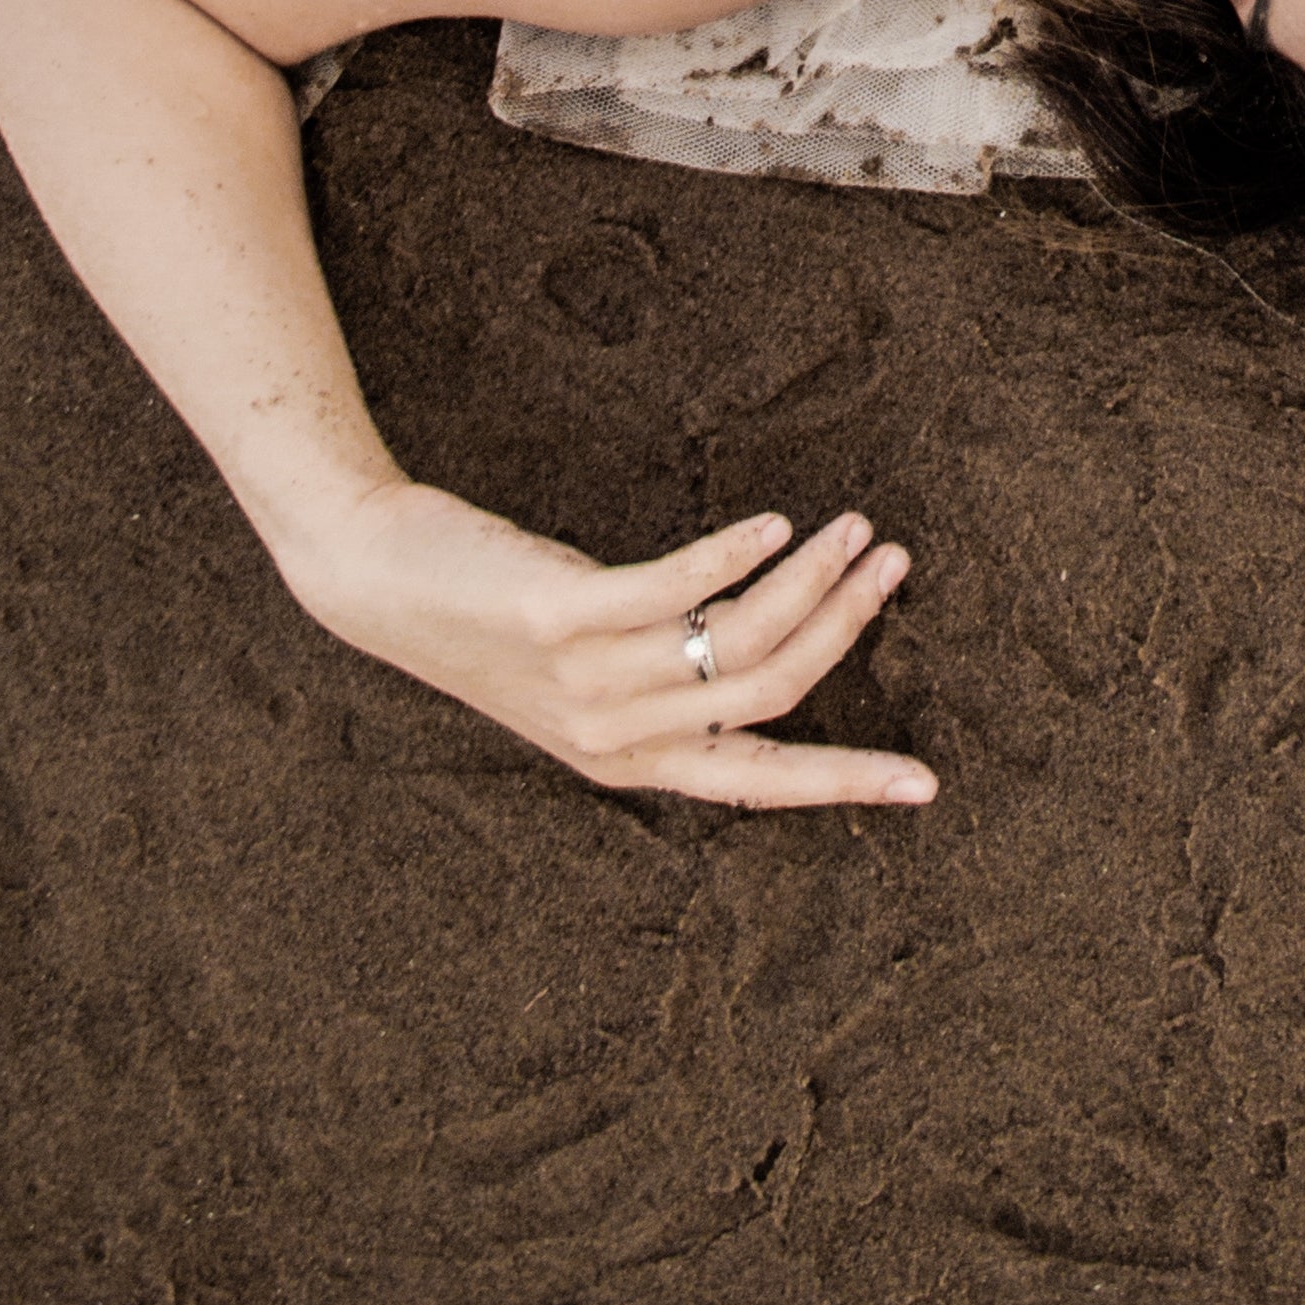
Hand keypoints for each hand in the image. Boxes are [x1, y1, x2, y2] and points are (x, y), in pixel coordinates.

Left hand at [284, 480, 934, 805]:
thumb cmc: (490, 624)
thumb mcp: (582, 680)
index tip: (926, 783)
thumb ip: (663, 682)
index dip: (846, 781)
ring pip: (735, 640)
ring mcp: (585, 676)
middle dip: (846, 627)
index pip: (760, 781)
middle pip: (768, 691)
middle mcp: (613, 735)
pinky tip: (772, 522)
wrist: (377, 585)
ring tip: (852, 527)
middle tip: (893, 562)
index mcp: (628, 762)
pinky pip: (673, 586)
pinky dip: (736, 552)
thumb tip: (770, 642)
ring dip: (810, 579)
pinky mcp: (560, 611)